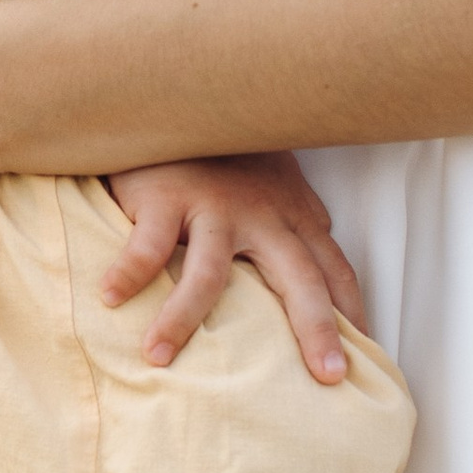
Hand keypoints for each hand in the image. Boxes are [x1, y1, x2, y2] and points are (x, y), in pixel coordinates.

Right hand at [102, 152, 368, 379]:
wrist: (176, 96)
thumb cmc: (225, 149)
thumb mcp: (272, 179)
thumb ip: (296, 216)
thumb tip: (325, 251)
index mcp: (291, 214)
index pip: (333, 268)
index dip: (351, 312)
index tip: (363, 359)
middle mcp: (261, 213)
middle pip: (298, 276)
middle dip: (317, 326)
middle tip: (328, 376)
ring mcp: (213, 205)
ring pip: (209, 272)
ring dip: (183, 319)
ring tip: (160, 358)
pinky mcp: (165, 196)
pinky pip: (147, 245)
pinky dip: (128, 274)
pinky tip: (109, 300)